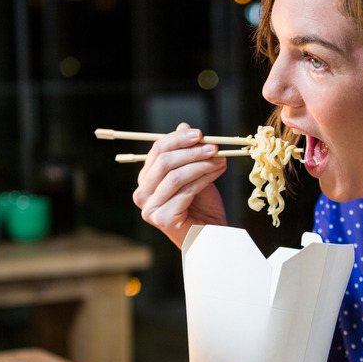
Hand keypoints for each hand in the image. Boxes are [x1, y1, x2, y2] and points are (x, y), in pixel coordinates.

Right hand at [132, 123, 227, 246]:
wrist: (212, 236)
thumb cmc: (203, 206)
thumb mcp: (197, 174)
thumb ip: (188, 153)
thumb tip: (184, 125)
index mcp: (147, 180)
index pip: (156, 151)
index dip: (177, 139)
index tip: (200, 133)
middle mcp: (142, 194)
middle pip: (163, 162)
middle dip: (191, 151)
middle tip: (214, 146)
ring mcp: (150, 209)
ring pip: (175, 176)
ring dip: (201, 164)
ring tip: (220, 159)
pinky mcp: (162, 219)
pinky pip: (185, 191)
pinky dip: (204, 178)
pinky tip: (218, 172)